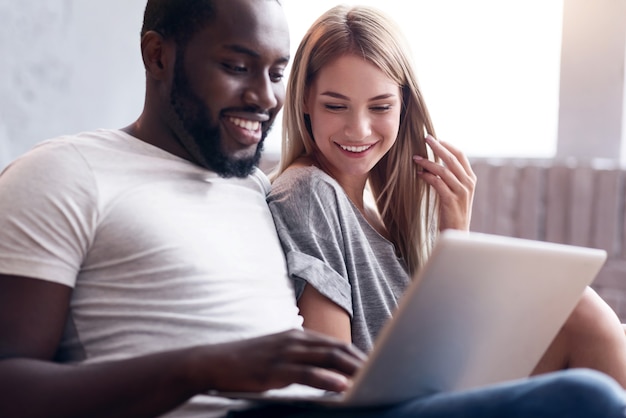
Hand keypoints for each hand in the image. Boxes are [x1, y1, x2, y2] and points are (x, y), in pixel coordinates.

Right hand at [190, 329, 366, 393]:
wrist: (216, 362)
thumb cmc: (250, 361)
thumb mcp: (280, 354)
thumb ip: (303, 358)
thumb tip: (328, 369)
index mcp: (299, 336)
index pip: (336, 344)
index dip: (358, 355)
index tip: (378, 365)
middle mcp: (296, 340)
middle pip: (337, 349)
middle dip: (361, 361)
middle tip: (384, 373)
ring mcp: (286, 352)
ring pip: (327, 358)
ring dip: (351, 369)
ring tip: (371, 379)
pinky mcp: (275, 368)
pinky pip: (307, 373)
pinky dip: (327, 379)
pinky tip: (342, 386)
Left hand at [413, 135, 475, 230]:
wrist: (457, 233)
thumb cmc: (453, 212)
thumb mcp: (455, 192)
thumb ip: (450, 178)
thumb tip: (434, 164)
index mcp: (470, 179)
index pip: (460, 156)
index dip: (448, 145)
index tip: (436, 138)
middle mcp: (468, 183)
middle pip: (452, 159)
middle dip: (438, 147)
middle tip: (425, 138)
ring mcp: (461, 192)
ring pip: (444, 170)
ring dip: (428, 162)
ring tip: (415, 158)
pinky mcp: (451, 200)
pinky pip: (437, 183)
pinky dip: (427, 176)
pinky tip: (419, 173)